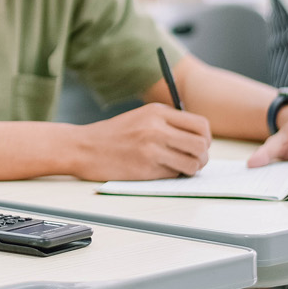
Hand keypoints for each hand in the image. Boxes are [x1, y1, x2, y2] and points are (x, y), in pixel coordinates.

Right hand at [72, 103, 211, 180]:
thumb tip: (199, 138)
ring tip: (178, 168)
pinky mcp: (145, 168)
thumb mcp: (141, 117)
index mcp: (157, 112)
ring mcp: (151, 149)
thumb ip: (167, 122)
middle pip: (202, 145)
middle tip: (193, 161)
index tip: (198, 145)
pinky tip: (159, 171)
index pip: (201, 125)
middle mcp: (157, 128)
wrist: (83, 147)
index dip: (205, 138)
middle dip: (202, 156)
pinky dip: (172, 176)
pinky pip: (174, 175)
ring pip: (192, 163)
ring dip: (190, 169)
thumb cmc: (112, 135)